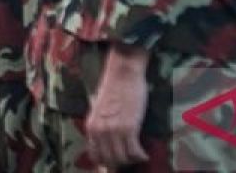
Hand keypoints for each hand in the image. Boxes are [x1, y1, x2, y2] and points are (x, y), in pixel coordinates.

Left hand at [86, 44, 149, 167]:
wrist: (123, 73)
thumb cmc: (114, 87)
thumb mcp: (100, 109)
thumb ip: (101, 125)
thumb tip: (106, 140)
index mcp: (91, 127)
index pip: (95, 155)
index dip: (106, 161)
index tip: (116, 160)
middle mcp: (100, 131)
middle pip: (109, 160)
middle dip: (121, 163)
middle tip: (130, 159)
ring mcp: (114, 130)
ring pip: (122, 158)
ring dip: (132, 160)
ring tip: (138, 155)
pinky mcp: (129, 128)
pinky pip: (134, 151)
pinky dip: (141, 155)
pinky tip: (144, 154)